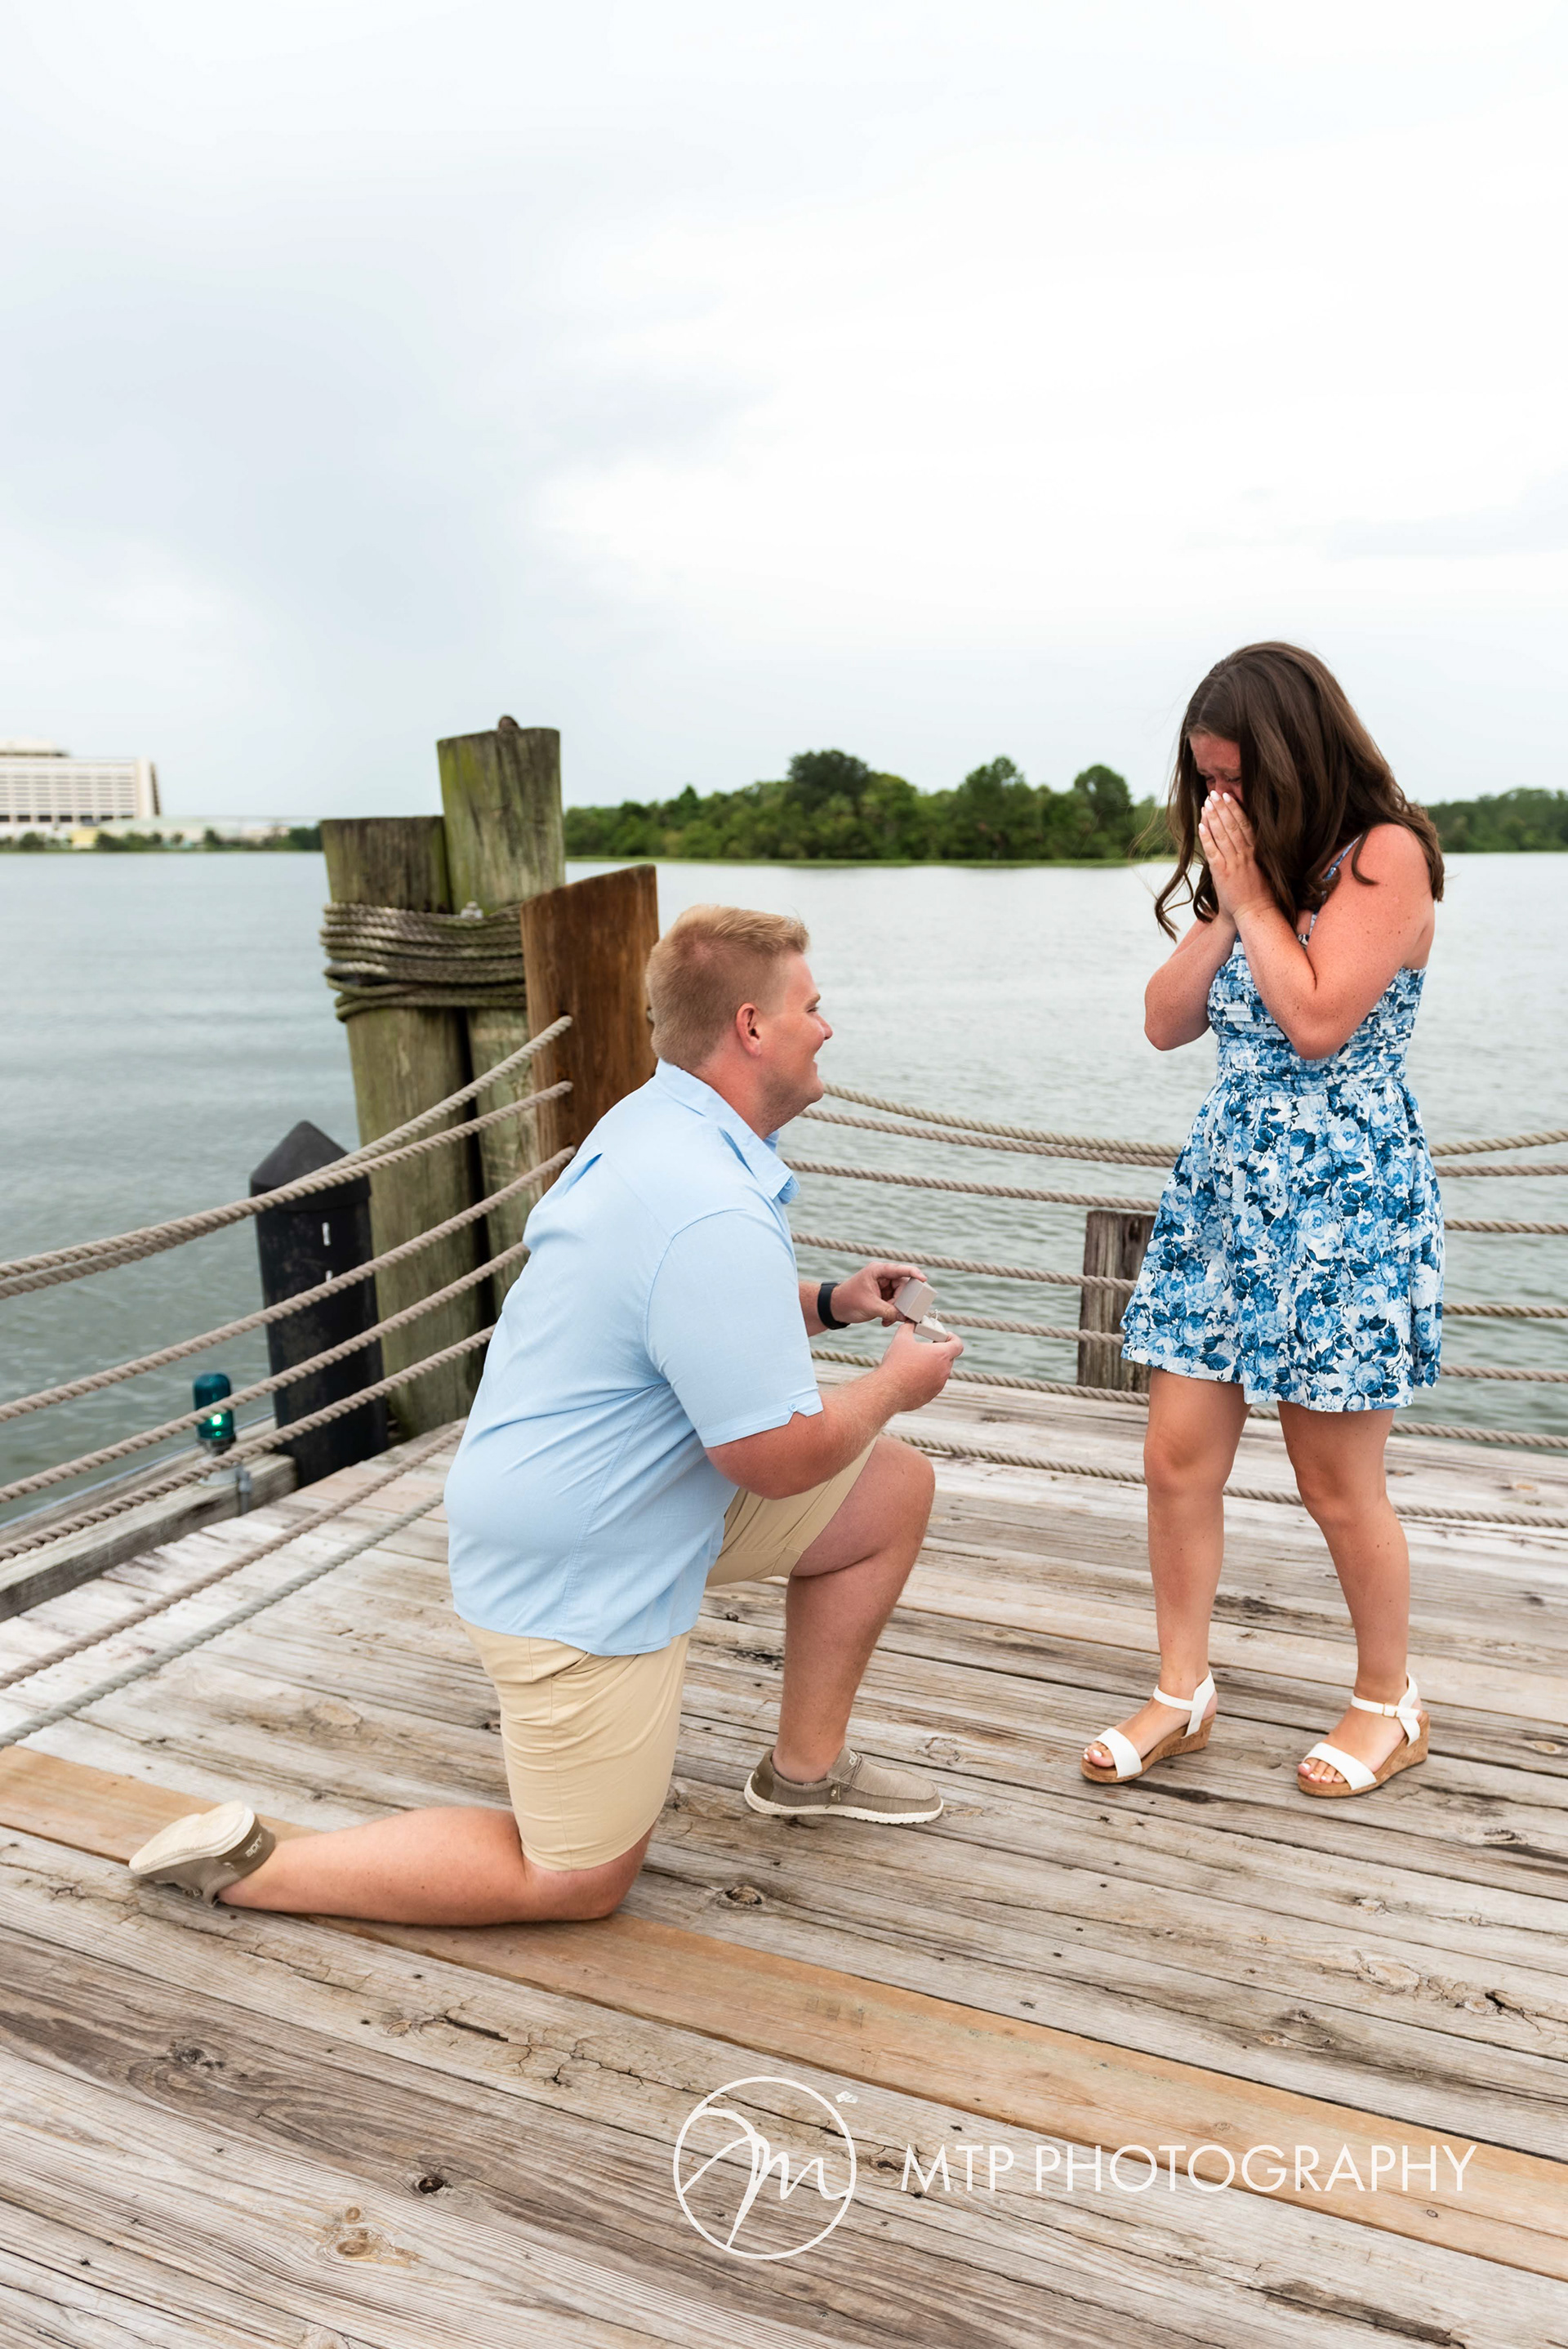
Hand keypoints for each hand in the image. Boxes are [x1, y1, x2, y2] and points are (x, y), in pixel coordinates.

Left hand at [830, 1260, 926, 1324]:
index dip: (913, 1273)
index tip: (924, 1279)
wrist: (834, 1309)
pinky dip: (892, 1313)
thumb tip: (906, 1318)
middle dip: (903, 1302)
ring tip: (887, 1320)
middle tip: (901, 1313)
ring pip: (900, 1297)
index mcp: (878, 1271)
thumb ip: (890, 1312)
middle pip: (903, 1286)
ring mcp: (883, 1286)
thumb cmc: (848, 1301)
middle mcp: (882, 1276)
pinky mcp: (883, 1296)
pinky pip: (895, 1303)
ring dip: (897, 1310)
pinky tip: (885, 1321)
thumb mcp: (871, 1307)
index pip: (899, 1269)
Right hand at [878, 1317, 963, 1410]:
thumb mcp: (901, 1339)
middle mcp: (944, 1371)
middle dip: (939, 1352)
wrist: (888, 1390)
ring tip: (916, 1363)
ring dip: (932, 1366)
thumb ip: (909, 1327)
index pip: (958, 1345)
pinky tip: (911, 1377)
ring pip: (940, 1372)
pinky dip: (926, 1379)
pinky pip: (932, 1384)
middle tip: (926, 1348)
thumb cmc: (896, 1363)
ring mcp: (938, 1385)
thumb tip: (909, 1323)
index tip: (945, 1336)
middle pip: (948, 1358)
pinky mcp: (931, 1395)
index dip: (953, 1338)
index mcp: (941, 1355)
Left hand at [1198, 791, 1271, 920]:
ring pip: (1222, 834)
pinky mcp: (1222, 873)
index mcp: (1255, 852)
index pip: (1245, 825)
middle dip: (1222, 808)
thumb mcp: (1260, 868)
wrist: (1256, 912)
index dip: (1236, 809)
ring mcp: (1233, 863)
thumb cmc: (1260, 893)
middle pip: (1233, 825)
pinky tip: (1201, 824)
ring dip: (1213, 817)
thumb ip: (1252, 854)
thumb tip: (1246, 839)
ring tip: (1206, 803)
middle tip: (1214, 793)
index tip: (1229, 796)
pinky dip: (1207, 837)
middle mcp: (1245, 854)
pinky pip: (1213, 851)